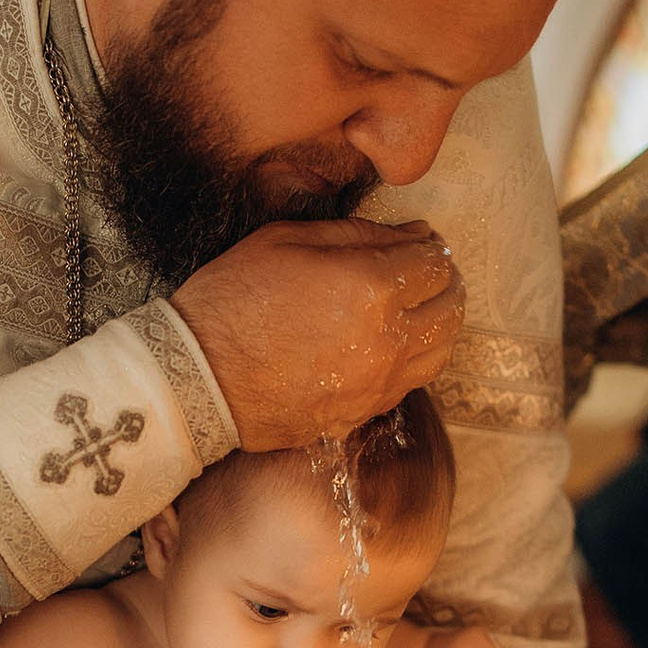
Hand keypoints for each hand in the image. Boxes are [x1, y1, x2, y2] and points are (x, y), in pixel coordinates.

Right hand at [170, 217, 463, 449]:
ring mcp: (378, 384)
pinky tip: (392, 344)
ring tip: (419, 308)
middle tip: (427, 272)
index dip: (431, 246)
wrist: (196, 379)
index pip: (435, 263)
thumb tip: (409, 236)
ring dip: (438, 324)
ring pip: (441, 351)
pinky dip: (414, 359)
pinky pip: (411, 383)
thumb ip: (357, 234)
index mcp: (371, 288)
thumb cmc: (232, 300)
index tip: (419, 240)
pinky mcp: (362, 413)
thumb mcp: (287, 240)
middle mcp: (387, 340)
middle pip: (450, 309)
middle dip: (446, 283)